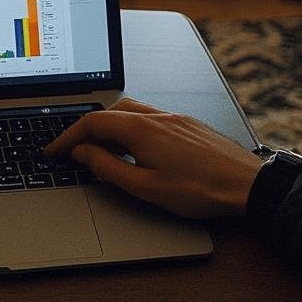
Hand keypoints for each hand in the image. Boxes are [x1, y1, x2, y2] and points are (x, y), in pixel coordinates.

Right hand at [43, 98, 263, 218]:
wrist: (247, 185)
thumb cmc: (201, 189)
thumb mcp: (144, 186)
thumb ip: (108, 168)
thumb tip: (82, 154)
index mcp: (141, 129)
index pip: (92, 123)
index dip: (67, 137)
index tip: (54, 150)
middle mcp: (156, 116)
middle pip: (109, 112)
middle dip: (87, 130)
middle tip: (75, 153)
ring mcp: (174, 117)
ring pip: (130, 112)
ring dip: (110, 128)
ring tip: (104, 153)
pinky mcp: (188, 124)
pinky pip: (150, 117)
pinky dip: (132, 128)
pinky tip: (136, 149)